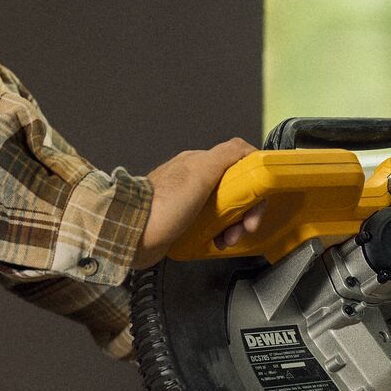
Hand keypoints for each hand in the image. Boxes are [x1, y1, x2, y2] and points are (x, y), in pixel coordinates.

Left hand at [134, 138, 262, 268]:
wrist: (132, 235)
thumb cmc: (162, 206)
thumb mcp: (200, 172)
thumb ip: (226, 155)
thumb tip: (248, 149)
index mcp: (199, 163)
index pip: (239, 165)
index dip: (254, 183)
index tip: (257, 202)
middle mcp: (195, 180)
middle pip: (235, 191)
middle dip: (244, 211)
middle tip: (244, 227)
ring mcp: (190, 202)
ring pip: (225, 211)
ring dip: (233, 226)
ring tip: (227, 238)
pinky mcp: (185, 223)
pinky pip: (211, 226)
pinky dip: (218, 235)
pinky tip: (215, 241)